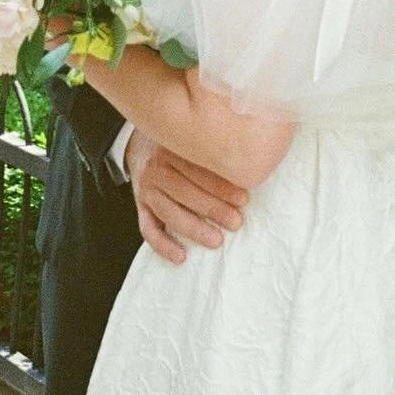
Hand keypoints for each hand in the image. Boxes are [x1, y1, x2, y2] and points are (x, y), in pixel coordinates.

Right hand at [127, 131, 247, 265]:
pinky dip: (163, 245)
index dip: (221, 185)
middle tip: (236, 222)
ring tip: (216, 241)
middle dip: (213, 209)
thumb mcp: (194, 138)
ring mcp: (147, 189)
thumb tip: (253, 163)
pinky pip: (148, 229)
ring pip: (169, 212)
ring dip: (194, 229)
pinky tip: (180, 257)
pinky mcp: (141, 206)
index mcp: (172, 147)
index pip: (197, 168)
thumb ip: (216, 148)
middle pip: (184, 192)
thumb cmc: (181, 145)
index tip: (244, 199)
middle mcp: (156, 168)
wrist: (145, 145)